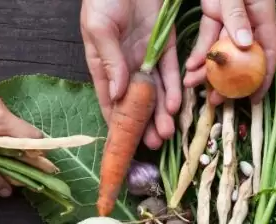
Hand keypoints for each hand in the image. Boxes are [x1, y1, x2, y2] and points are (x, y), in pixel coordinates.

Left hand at [0, 94, 42, 197]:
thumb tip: (8, 192)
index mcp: (0, 118)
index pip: (34, 137)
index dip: (38, 156)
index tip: (35, 172)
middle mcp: (0, 107)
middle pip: (25, 132)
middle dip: (23, 152)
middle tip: (15, 170)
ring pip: (12, 128)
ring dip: (10, 145)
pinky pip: (1, 122)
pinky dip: (0, 136)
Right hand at [81, 0, 181, 148]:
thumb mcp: (99, 27)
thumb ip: (110, 60)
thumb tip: (117, 94)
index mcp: (103, 63)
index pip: (109, 100)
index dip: (116, 123)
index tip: (123, 144)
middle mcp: (125, 65)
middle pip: (135, 102)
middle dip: (144, 124)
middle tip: (154, 143)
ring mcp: (145, 57)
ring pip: (155, 92)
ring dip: (161, 113)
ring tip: (167, 133)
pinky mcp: (164, 47)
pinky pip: (170, 72)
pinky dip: (174, 89)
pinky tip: (176, 106)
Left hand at [184, 0, 275, 103]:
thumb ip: (238, 15)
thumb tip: (245, 43)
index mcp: (263, 19)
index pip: (267, 54)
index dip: (263, 79)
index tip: (254, 99)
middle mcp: (249, 24)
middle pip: (241, 58)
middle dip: (228, 81)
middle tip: (215, 99)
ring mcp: (230, 20)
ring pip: (221, 50)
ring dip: (207, 69)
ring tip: (191, 83)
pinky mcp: (214, 13)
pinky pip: (207, 36)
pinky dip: (199, 51)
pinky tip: (190, 65)